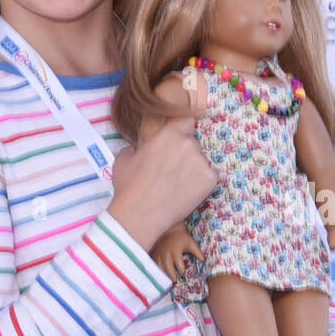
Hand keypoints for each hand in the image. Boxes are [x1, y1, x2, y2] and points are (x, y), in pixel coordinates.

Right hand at [109, 117, 216, 251]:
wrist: (139, 216)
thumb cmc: (129, 186)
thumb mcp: (124, 158)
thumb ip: (138, 147)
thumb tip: (142, 148)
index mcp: (169, 134)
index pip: (186, 120)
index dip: (182, 129)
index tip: (177, 138)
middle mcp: (189, 144)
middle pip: (192, 143)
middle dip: (184, 153)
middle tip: (170, 170)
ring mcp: (202, 162)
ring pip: (200, 161)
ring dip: (192, 168)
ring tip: (176, 185)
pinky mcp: (210, 180)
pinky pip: (208, 177)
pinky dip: (200, 183)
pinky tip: (185, 193)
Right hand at [151, 226, 201, 281]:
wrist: (170, 229)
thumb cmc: (182, 237)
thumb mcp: (191, 243)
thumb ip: (198, 252)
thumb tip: (203, 260)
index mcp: (176, 252)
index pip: (179, 266)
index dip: (182, 271)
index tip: (183, 273)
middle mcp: (166, 254)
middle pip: (168, 269)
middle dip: (172, 276)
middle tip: (175, 281)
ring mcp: (159, 254)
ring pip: (160, 268)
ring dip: (163, 275)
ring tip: (166, 280)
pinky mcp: (153, 254)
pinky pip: (153, 264)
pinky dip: (156, 270)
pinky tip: (159, 274)